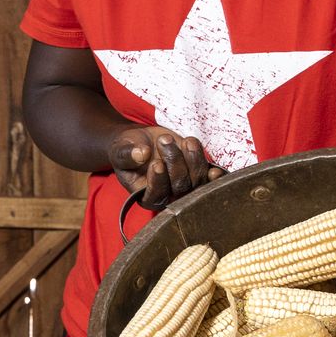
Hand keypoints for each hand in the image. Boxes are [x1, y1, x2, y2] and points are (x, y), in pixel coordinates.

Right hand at [106, 125, 222, 209]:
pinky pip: (210, 179)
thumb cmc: (128, 149)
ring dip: (194, 161)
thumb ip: (127, 154)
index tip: (156, 164)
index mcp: (145, 195)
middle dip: (175, 162)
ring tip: (186, 141)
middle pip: (180, 187)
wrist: (142, 141)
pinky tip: (215, 170)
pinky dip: (214, 176)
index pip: (155, 195)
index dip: (158, 181)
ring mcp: (185, 186)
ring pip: (197, 181)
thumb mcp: (120, 150)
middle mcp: (168, 196)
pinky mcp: (197, 175)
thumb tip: (140, 154)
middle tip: (164, 140)